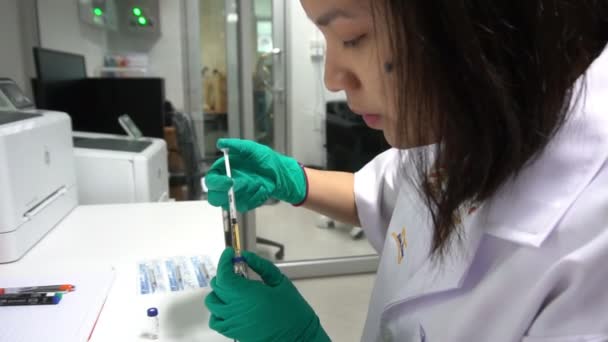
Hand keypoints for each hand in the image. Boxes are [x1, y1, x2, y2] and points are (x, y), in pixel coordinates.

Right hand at [204, 139, 306, 211]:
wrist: (281, 172)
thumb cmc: (265, 159)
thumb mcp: (251, 148)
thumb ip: (236, 146)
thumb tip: (220, 142)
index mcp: (224, 170)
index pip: (211, 180)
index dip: (216, 182)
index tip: (228, 180)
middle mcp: (227, 184)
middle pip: (214, 197)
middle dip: (223, 194)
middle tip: (237, 186)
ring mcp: (236, 195)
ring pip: (229, 204)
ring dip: (243, 194)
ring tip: (257, 183)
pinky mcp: (246, 202)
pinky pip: (244, 205)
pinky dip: (254, 197)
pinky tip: (262, 188)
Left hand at [205, 248, 329, 341]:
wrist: (297, 337)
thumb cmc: (292, 311)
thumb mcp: (280, 282)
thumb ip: (261, 266)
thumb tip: (246, 256)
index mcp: (248, 294)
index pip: (224, 275)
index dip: (224, 261)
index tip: (229, 253)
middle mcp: (236, 308)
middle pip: (217, 286)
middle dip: (224, 273)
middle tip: (237, 270)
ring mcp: (232, 322)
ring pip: (212, 302)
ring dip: (219, 292)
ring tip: (232, 289)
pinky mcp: (233, 332)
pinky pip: (215, 320)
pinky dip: (217, 311)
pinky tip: (229, 306)